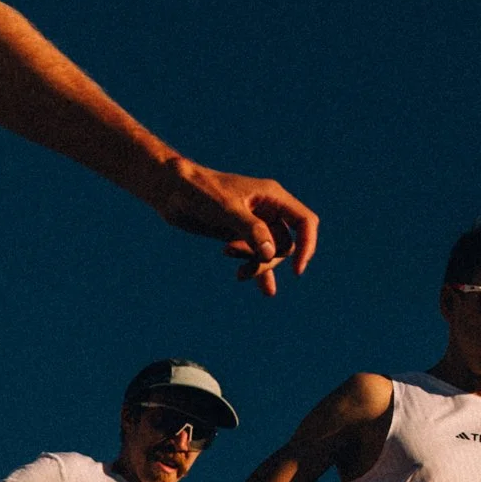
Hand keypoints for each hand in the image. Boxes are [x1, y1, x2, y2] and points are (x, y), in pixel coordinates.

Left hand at [152, 159, 318, 297]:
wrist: (172, 191)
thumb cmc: (199, 191)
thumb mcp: (225, 209)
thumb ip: (250, 229)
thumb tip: (271, 253)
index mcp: (272, 196)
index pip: (305, 222)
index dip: (307, 245)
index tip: (296, 270)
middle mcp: (267, 209)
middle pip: (286, 244)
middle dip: (268, 260)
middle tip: (243, 267)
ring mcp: (254, 223)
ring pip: (270, 253)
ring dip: (257, 266)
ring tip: (238, 274)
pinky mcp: (239, 234)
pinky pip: (258, 255)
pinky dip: (260, 271)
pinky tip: (266, 290)